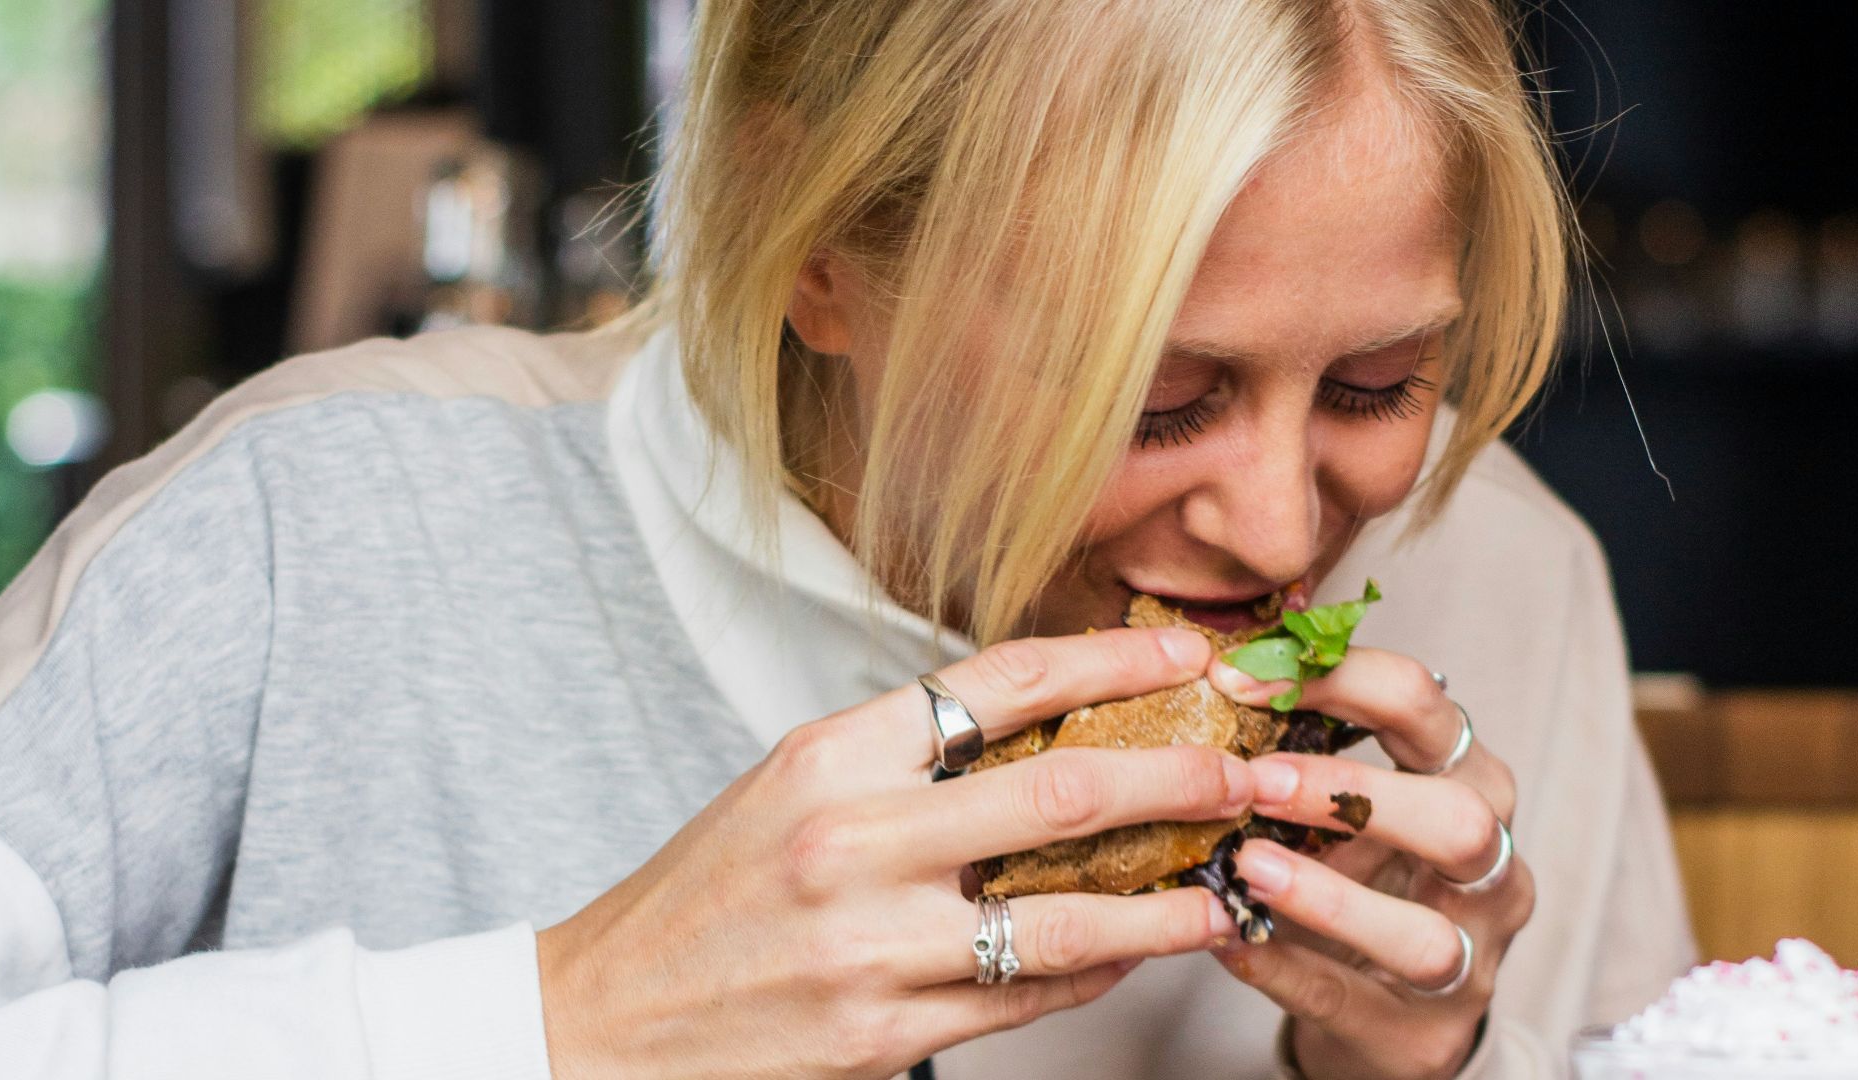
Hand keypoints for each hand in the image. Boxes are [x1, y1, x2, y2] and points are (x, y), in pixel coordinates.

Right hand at [537, 626, 1253, 1079]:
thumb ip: (907, 756)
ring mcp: (872, 944)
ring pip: (1068, 915)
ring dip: (1168, 901)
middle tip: (1249, 769)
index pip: (1002, 680)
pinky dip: (1095, 970)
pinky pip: (1027, 996)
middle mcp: (855, 839)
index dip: (1114, 659)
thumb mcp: (791, 787)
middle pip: (1064, 790)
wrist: (608, 1017)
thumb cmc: (706, 894)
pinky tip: (1133, 951)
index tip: (1187, 652)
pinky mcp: (884, 1034)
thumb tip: (1045, 728)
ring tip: (1225, 888)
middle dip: (1182, 776)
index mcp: (832, 754)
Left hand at [1207, 649, 1532, 1079]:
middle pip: (1461, 818)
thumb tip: (1208, 672)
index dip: (1335, 681)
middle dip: (1355, 794)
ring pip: (1426, 933)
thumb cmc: (1359, 876)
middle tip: (1256, 782)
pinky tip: (1227, 940)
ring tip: (1245, 866)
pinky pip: (1352, 1001)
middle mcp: (1489, 865)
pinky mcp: (1424, 1035)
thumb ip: (1297, 747)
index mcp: (1466, 779)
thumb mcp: (1341, 803)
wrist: (1387, 1006)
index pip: (1422, 704)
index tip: (1236, 678)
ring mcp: (1470, 957)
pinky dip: (1284, 968)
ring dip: (1328, 896)